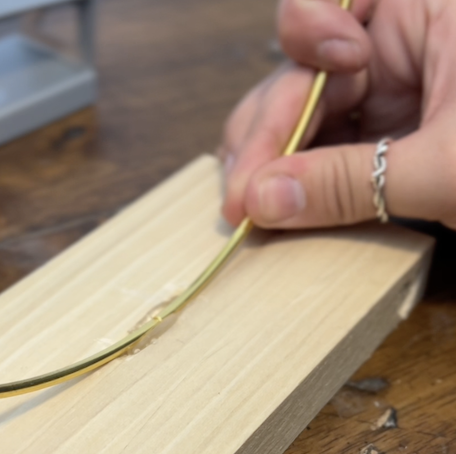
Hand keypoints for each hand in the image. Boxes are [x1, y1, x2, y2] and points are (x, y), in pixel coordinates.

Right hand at [222, 0, 455, 230]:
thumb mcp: (448, 169)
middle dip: (267, 137)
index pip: (335, 1)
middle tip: (243, 197)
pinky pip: (324, 150)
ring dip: (270, 164)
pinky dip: (298, 182)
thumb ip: (353, 181)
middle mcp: (398, 45)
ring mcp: (389, 92)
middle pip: (302, 73)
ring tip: (250, 208)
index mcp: (424, 12)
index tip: (308, 91)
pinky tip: (275, 207)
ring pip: (303, 116)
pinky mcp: (386, 134)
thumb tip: (265, 199)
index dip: (306, 32)